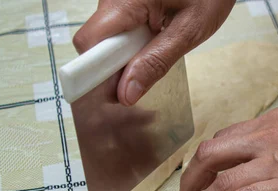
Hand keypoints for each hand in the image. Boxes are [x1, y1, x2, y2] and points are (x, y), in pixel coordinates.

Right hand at [73, 0, 235, 105]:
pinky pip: (118, 31)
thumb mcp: (188, 31)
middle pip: (96, 44)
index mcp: (126, 1)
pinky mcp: (124, 3)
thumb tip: (126, 93)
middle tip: (149, 73)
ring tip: (161, 45)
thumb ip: (156, 62)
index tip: (118, 93)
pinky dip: (133, 43)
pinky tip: (156, 37)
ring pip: (106, 39)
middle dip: (117, 67)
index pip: (89, 43)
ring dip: (127, 55)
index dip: (97, 72)